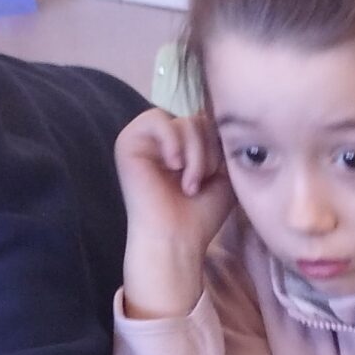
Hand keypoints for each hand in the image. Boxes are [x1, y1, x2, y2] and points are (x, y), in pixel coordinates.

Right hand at [116, 107, 237, 320]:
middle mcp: (162, 139)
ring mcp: (144, 139)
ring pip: (183, 121)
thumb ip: (224, 143)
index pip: (208, 122)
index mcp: (182, 145)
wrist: (176, 240)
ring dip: (196, 154)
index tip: (220, 176)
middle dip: (209, 151)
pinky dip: (174, 142)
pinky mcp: (128, 141)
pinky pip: (157, 118)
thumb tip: (226, 115)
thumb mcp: (224, 174)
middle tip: (202, 183)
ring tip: (191, 184)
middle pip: (198, 119)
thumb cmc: (200, 215)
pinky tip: (175, 167)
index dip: (220, 145)